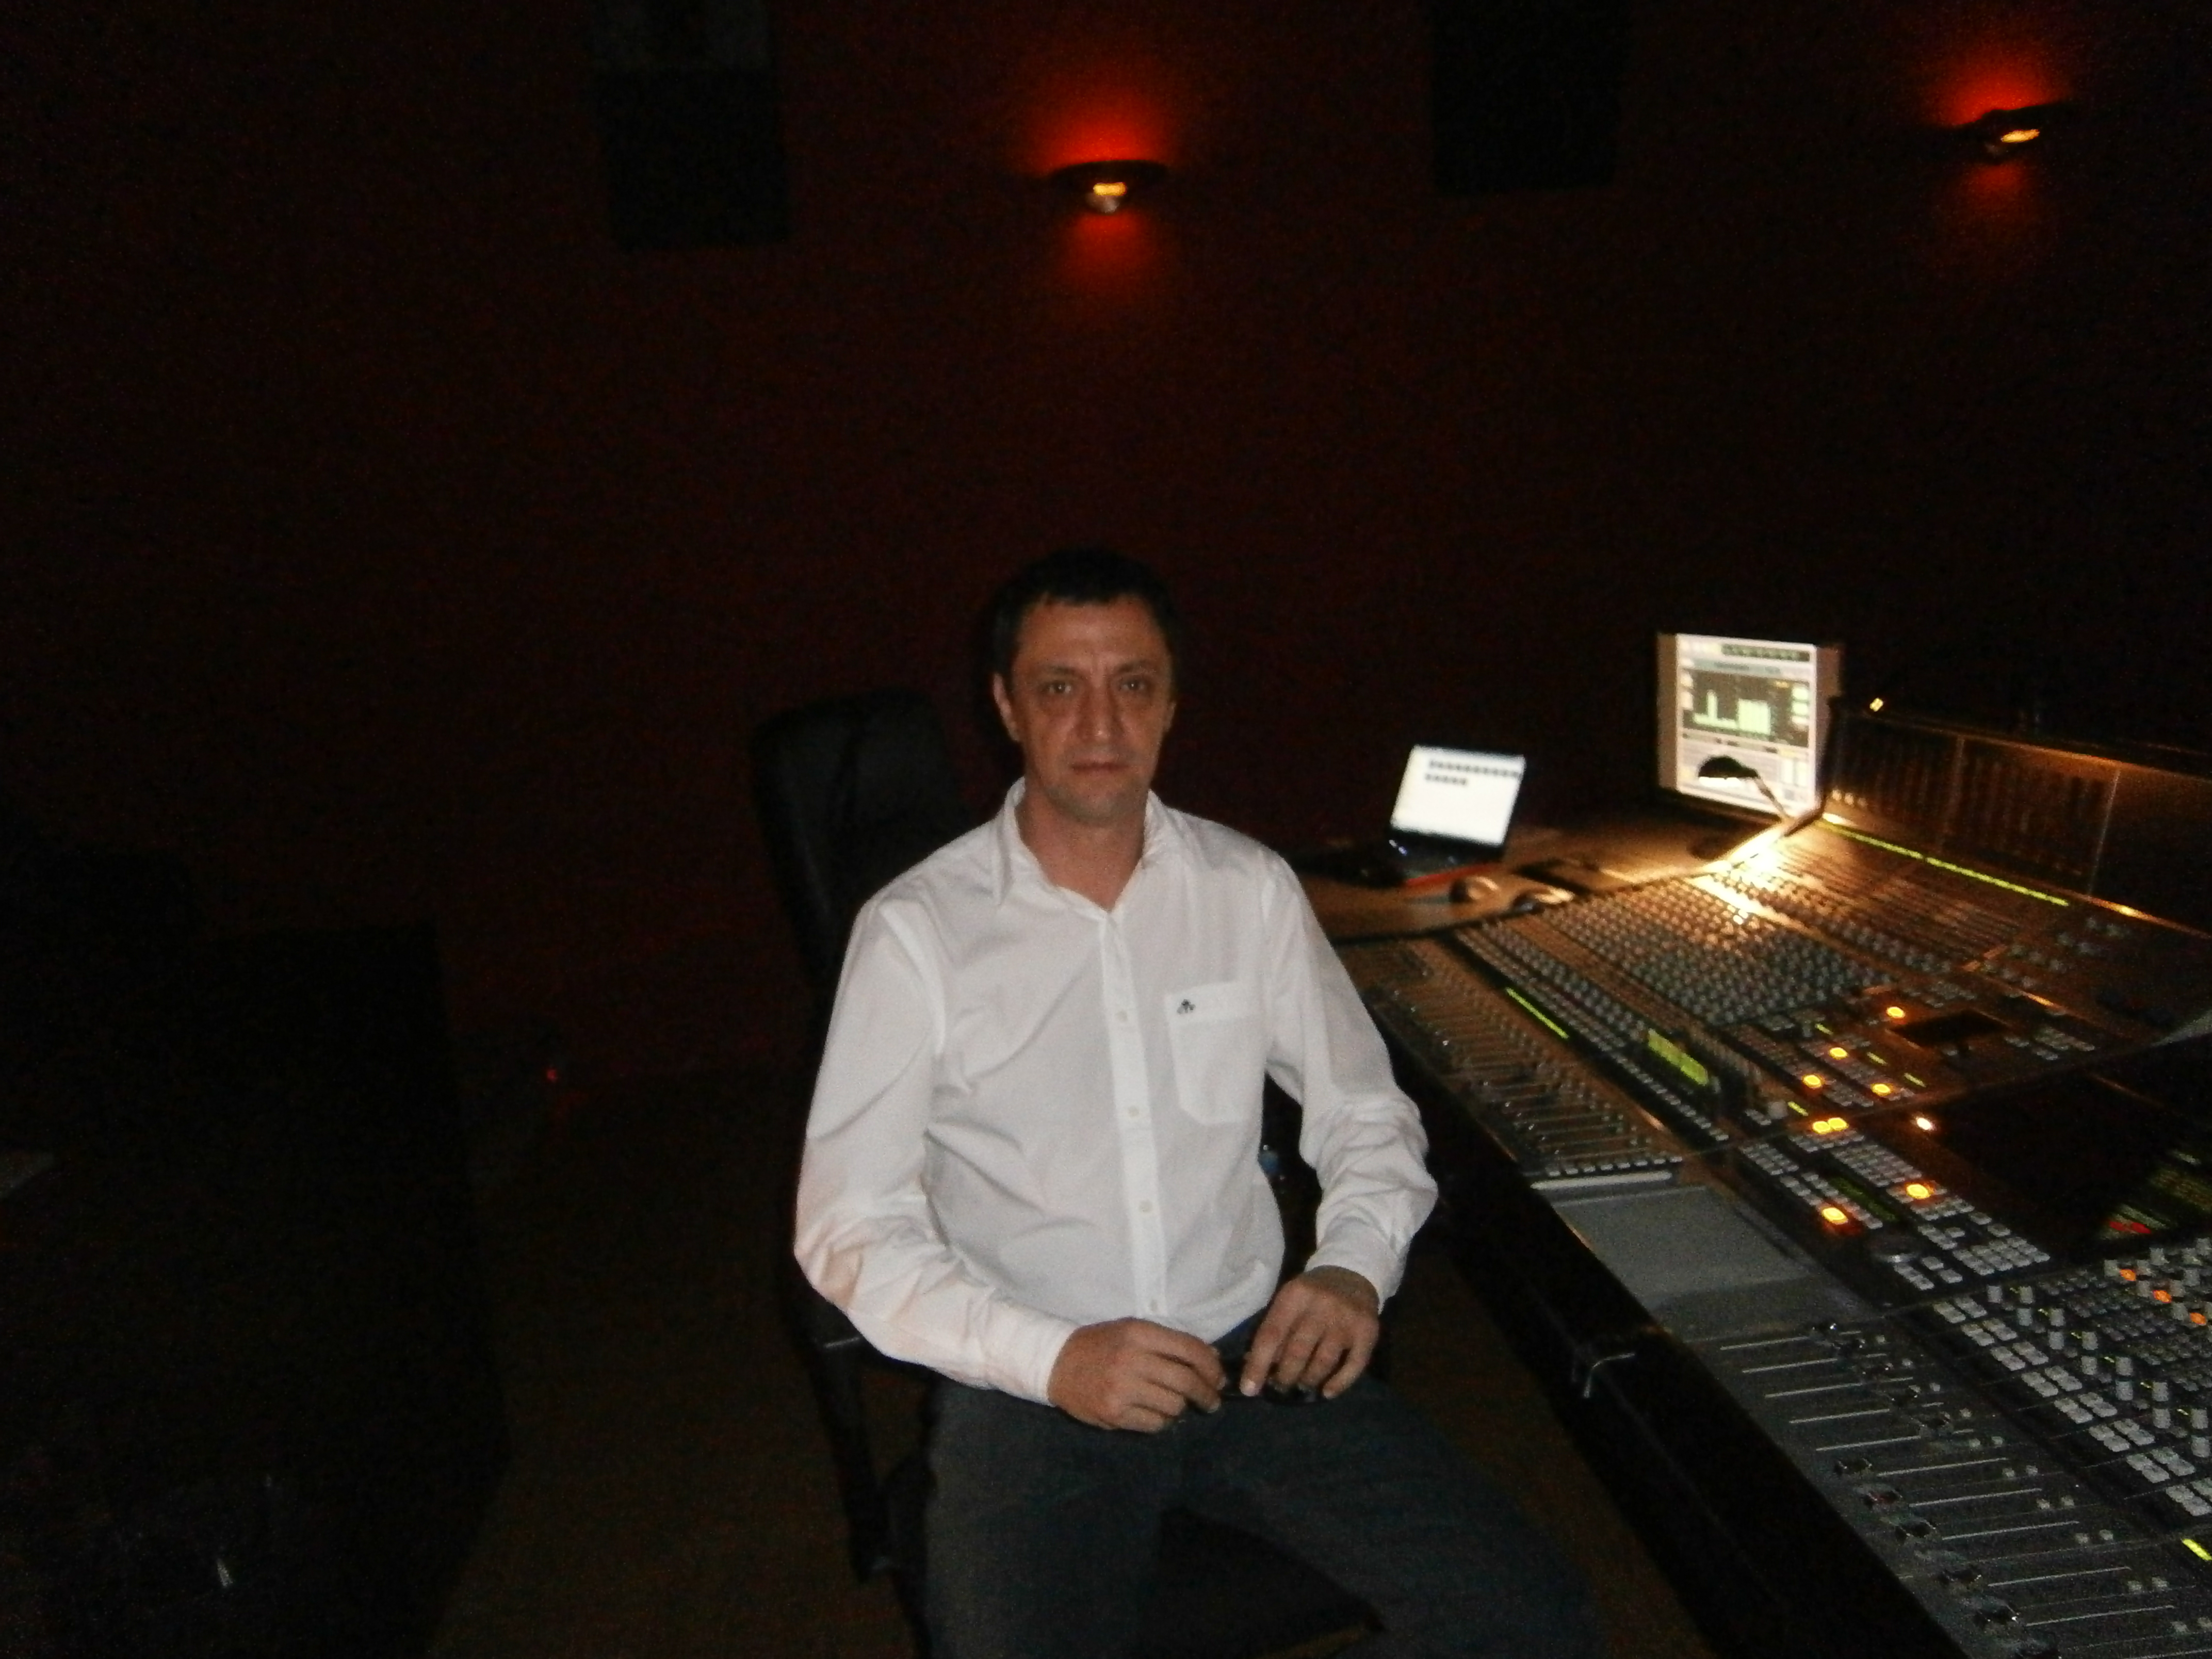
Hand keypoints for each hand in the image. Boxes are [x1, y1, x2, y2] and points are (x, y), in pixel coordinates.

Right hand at [1048, 1319, 1226, 1431]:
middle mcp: (1132, 1359)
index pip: (1190, 1349)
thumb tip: (1212, 1359)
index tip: (1218, 1378)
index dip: (1212, 1366)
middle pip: (1187, 1380)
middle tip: (1211, 1400)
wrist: (1057, 1363)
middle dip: (1207, 1393)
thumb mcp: (1133, 1332)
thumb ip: (1170, 1343)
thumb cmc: (1101, 1345)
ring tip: (1176, 1404)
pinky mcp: (1114, 1413)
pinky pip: (1155, 1424)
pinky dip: (1162, 1421)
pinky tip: (1156, 1413)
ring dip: (1181, 1407)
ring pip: (1174, 1405)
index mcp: (1139, 1333)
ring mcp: (1122, 1388)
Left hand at [1239, 1267, 1379, 1400]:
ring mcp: (1346, 1320)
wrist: (1352, 1273)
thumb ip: (1273, 1330)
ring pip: (1323, 1362)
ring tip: (1301, 1385)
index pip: (1271, 1335)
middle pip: (1297, 1352)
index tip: (1249, 1389)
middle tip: (1280, 1386)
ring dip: (1308, 1380)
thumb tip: (1252, 1366)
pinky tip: (1327, 1392)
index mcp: (1295, 1295)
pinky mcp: (1368, 1332)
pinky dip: (1339, 1384)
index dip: (1258, 1365)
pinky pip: (1353, 1366)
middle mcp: (1321, 1306)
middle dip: (1284, 1377)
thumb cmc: (1312, 1293)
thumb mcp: (1289, 1301)